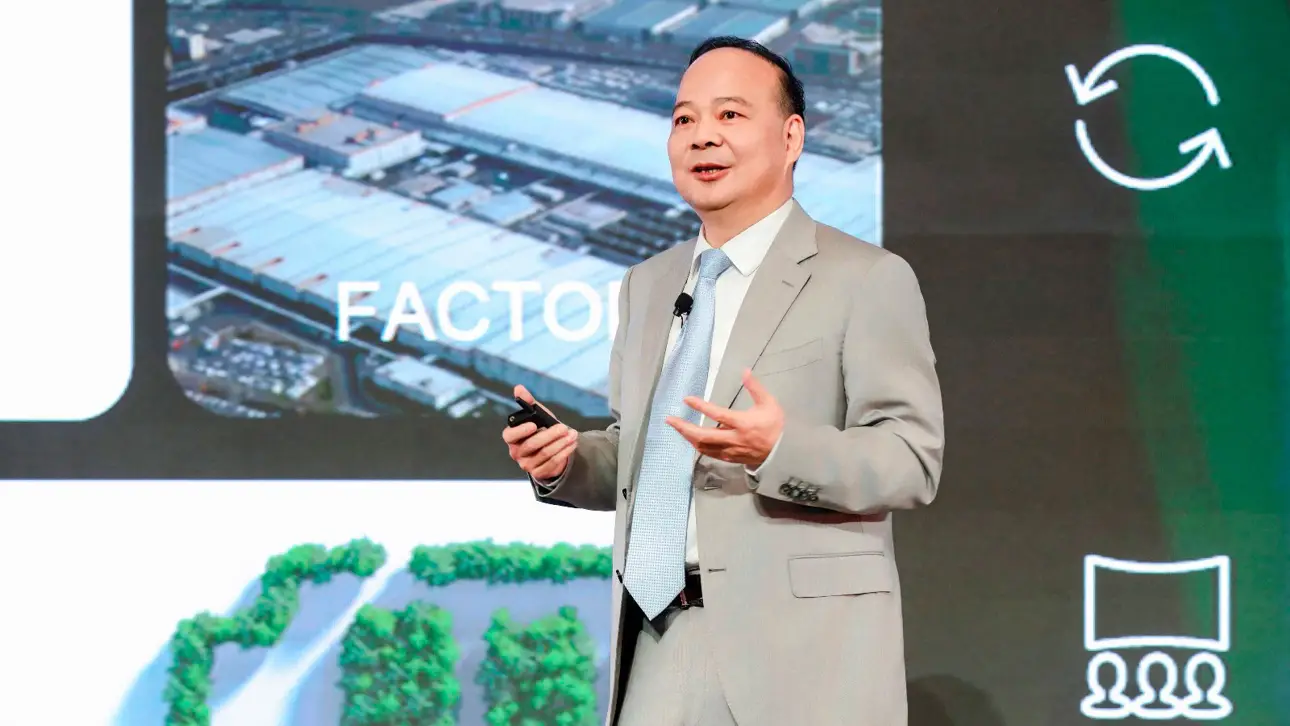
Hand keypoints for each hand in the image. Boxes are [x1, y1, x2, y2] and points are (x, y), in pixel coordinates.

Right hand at [503, 385, 577, 480]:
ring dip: (561, 443)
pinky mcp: (539, 473)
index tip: (534, 425)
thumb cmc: (540, 430)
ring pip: (545, 453)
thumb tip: (518, 387)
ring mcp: (526, 465)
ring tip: (573, 434)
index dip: (520, 431)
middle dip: (550, 435)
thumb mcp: (536, 415)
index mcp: (512, 438)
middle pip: (532, 444)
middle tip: (563, 427)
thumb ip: (528, 402)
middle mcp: (516, 452)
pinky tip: (572, 444)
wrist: (551, 449)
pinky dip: (564, 452)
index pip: (509, 435)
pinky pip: (553, 463)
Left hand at [666, 369, 782, 468]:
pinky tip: (692, 439)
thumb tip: (745, 371)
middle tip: (670, 420)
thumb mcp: (769, 403)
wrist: (784, 453)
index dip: (701, 407)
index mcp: (742, 423)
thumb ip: (755, 387)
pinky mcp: (730, 458)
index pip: (717, 414)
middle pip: (703, 435)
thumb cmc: (775, 426)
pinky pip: (710, 453)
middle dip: (684, 427)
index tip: (687, 399)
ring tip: (678, 428)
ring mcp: (730, 451)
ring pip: (703, 446)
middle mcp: (733, 438)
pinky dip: (698, 445)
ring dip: (688, 437)